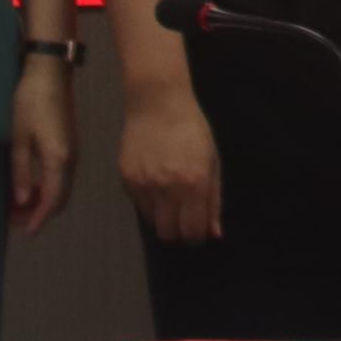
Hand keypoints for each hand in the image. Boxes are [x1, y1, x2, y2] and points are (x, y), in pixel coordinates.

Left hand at [7, 57, 75, 233]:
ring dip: (43, 200)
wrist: (49, 71)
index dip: (39, 219)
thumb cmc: (30, 102)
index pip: (52, 201)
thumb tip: (22, 201)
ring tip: (17, 203)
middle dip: (40, 213)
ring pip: (61, 187)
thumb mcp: (18, 138)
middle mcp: (70, 159)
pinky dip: (47, 187)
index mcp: (59, 160)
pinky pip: (61, 176)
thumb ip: (21, 172)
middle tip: (14, 219)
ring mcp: (72, 150)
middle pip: (60, 198)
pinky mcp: (69, 143)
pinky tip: (29, 184)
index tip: (25, 232)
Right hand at [122, 76, 226, 245]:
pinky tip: (155, 180)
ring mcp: (143, 184)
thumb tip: (214, 233)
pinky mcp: (126, 179)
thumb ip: (214, 200)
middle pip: (168, 234)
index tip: (198, 232)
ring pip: (152, 222)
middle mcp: (167, 188)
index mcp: (194, 183)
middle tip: (184, 218)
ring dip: (163, 217)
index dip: (196, 237)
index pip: (192, 232)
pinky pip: (138, 204)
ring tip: (170, 195)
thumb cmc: (192, 129)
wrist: (157, 102)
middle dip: (178, 231)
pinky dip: (148, 201)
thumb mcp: (212, 161)